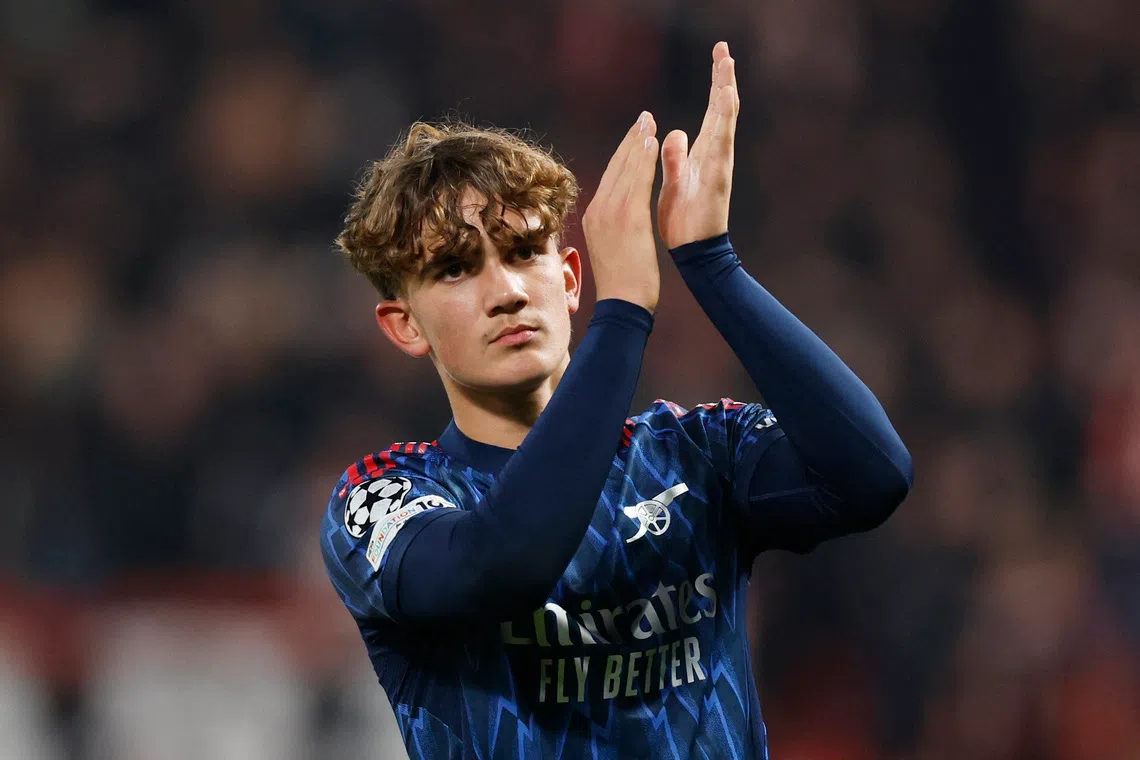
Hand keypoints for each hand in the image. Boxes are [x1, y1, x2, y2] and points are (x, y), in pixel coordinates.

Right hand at [583, 111, 660, 312]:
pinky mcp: (626, 217)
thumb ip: (613, 227)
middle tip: (643, 118)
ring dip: (637, 142)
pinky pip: (635, 180)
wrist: (622, 303)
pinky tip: (652, 142)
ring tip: (649, 122)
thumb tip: (617, 220)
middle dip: (630, 141)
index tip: (635, 135)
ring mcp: (610, 213)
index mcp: (594, 216)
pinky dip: (643, 158)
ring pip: (624, 169)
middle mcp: (598, 210)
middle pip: (614, 167)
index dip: (623, 154)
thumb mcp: (612, 249)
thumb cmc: (624, 283)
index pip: (609, 177)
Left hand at [657, 41, 738, 250]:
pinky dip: (726, 118)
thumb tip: (672, 133)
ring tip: (726, 63)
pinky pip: (722, 143)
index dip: (714, 86)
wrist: (695, 254)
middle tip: (723, 48)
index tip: (718, 55)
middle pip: (720, 110)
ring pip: (724, 121)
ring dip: (726, 91)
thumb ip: (675, 157)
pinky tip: (727, 96)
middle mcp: (715, 156)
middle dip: (722, 79)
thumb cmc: (685, 222)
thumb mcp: (673, 183)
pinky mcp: (719, 177)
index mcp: (702, 155)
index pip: (711, 113)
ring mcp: (719, 165)